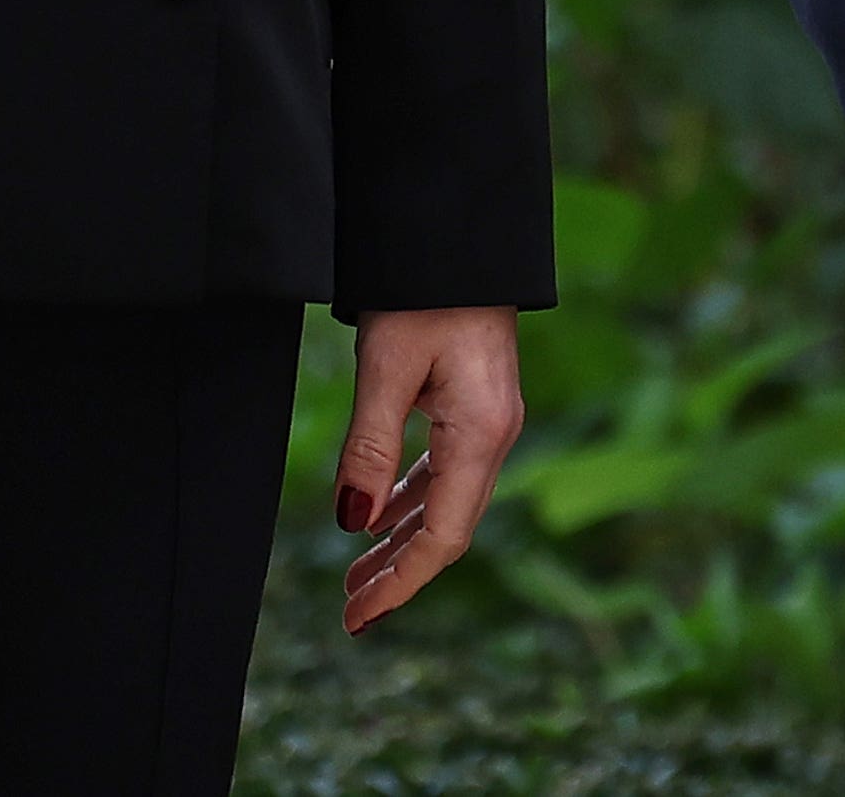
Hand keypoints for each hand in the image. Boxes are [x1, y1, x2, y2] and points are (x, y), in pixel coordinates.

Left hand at [333, 305, 521, 632]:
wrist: (459, 228)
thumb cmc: (423, 287)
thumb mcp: (386, 366)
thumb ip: (370, 447)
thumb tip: (352, 524)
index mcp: (481, 433)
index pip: (442, 536)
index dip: (401, 582)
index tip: (358, 617)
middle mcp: (494, 434)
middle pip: (448, 527)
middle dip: (399, 572)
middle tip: (350, 610)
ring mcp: (489, 418)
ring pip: (447, 501)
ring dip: (402, 539)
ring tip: (357, 574)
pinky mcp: (475, 401)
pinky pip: (446, 469)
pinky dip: (412, 499)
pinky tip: (382, 513)